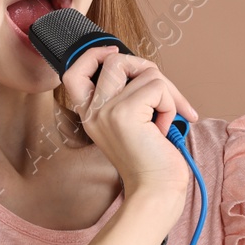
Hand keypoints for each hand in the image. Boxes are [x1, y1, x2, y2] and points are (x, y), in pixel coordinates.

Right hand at [62, 44, 198, 201]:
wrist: (156, 191)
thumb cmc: (152, 161)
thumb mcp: (132, 123)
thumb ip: (128, 95)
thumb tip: (145, 68)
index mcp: (90, 115)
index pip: (74, 72)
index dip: (94, 55)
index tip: (115, 53)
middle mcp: (93, 111)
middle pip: (117, 60)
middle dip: (149, 71)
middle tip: (164, 97)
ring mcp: (106, 111)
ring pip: (146, 72)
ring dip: (166, 95)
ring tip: (162, 121)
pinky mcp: (125, 113)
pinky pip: (158, 88)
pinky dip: (171, 105)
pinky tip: (163, 129)